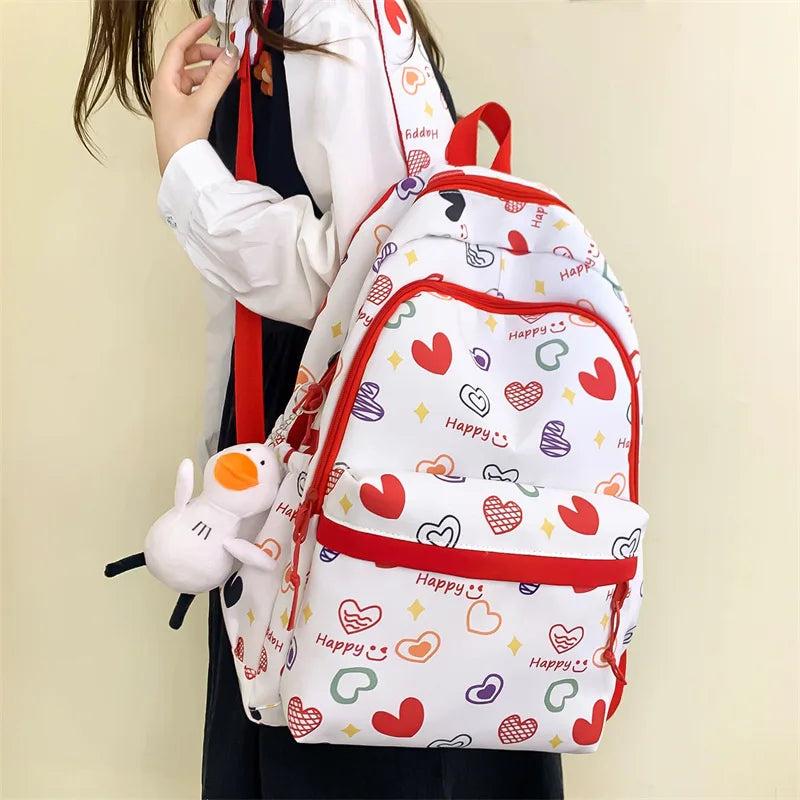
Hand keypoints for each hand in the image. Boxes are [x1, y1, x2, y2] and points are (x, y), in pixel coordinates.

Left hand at [151, 15, 238, 174]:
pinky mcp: (181, 113)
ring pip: (191, 75)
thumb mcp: (203, 103)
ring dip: (208, 70)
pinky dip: (207, 84)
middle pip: (185, 59)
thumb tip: (230, 56)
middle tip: (225, 54)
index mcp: (164, 79)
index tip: (209, 22)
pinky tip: (218, 89)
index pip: (178, 46)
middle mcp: (165, 87)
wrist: (178, 166)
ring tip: (226, 73)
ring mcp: (172, 100)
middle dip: (205, 53)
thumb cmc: (181, 137)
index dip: (194, 31)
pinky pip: (194, 90)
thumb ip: (219, 78)